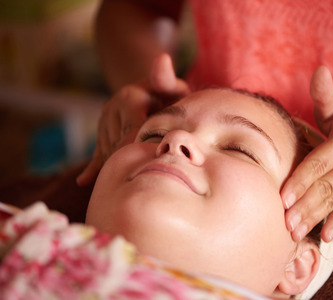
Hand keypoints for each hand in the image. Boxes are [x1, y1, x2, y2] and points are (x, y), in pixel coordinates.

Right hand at [76, 54, 189, 185]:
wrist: (148, 93)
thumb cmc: (167, 94)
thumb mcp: (170, 85)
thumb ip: (166, 78)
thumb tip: (163, 60)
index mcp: (128, 98)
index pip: (133, 128)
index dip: (142, 146)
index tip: (151, 163)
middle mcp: (112, 110)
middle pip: (121, 144)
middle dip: (132, 160)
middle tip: (146, 179)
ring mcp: (104, 124)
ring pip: (111, 151)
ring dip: (121, 164)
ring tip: (137, 179)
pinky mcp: (102, 136)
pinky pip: (97, 154)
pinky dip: (92, 168)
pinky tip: (84, 181)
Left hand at [282, 66, 332, 241]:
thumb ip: (324, 93)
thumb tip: (318, 70)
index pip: (321, 162)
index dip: (301, 180)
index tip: (283, 196)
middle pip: (327, 186)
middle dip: (304, 205)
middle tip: (284, 221)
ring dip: (315, 217)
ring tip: (294, 231)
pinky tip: (326, 238)